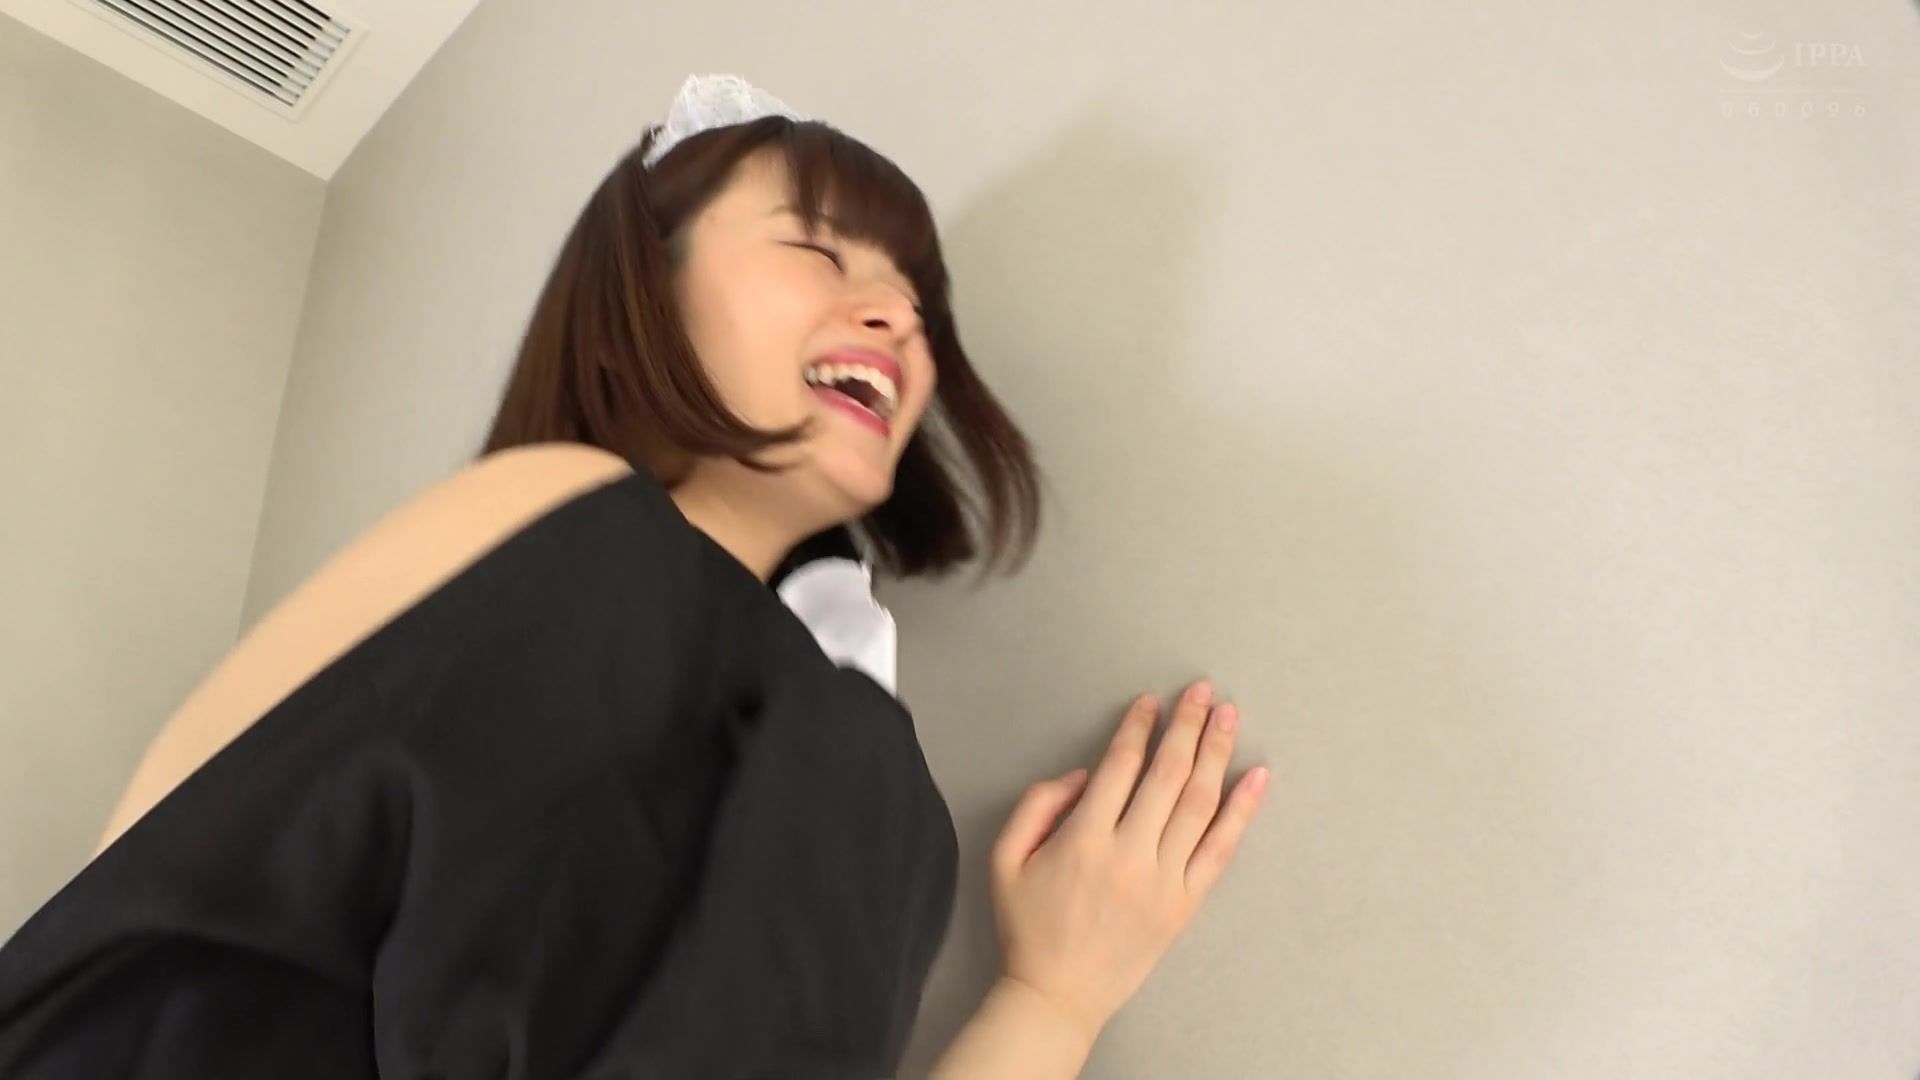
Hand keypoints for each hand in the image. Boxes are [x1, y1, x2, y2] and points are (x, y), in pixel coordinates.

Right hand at [987, 680, 1269, 1038]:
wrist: (1058, 995)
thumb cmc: (1027, 927)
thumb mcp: (1005, 859)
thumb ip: (1036, 805)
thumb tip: (1085, 775)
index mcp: (1083, 840)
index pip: (1120, 766)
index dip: (1138, 727)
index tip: (1150, 703)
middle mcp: (1129, 855)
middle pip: (1167, 774)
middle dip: (1188, 726)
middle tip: (1203, 692)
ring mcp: (1163, 881)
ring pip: (1198, 804)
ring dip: (1216, 753)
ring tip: (1229, 717)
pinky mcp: (1184, 905)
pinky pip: (1220, 850)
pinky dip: (1242, 811)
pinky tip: (1255, 777)